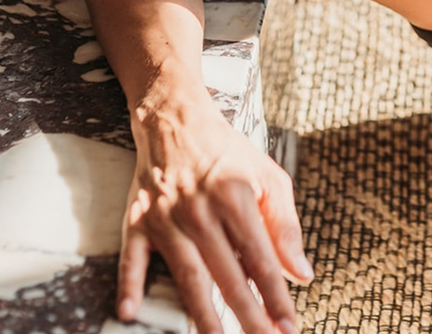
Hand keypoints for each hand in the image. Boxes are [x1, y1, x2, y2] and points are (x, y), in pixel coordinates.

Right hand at [117, 92, 312, 333]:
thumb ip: (285, 226)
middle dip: (248, 316)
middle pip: (226, 275)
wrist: (175, 119)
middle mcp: (201, 209)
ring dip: (203, 316)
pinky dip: (130, 285)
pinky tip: (131, 313)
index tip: (289, 326)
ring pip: (187, 275)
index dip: (276, 296)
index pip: (261, 257)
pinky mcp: (138, 220)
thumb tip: (301, 275)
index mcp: (237, 196)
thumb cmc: (227, 153)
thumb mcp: (267, 176)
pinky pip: (133, 258)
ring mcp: (167, 216)